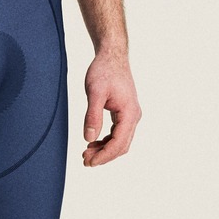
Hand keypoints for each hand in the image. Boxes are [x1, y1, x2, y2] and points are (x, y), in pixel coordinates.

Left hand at [82, 50, 140, 165]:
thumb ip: (92, 116)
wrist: (112, 56)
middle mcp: (133, 116)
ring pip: (120, 141)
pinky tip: (92, 142)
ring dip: (104, 149)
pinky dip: (106, 140)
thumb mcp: (95, 93)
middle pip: (121, 145)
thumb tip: (89, 138)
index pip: (118, 143)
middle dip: (104, 155)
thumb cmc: (104, 71)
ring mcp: (130, 115)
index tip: (89, 162)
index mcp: (129, 113)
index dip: (104, 156)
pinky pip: (117, 133)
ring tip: (86, 153)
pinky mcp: (124, 113)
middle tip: (85, 160)